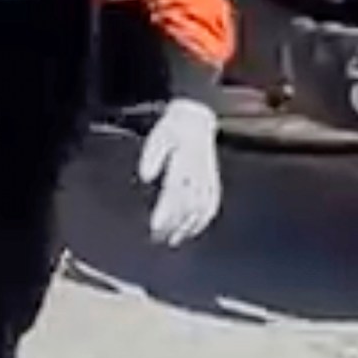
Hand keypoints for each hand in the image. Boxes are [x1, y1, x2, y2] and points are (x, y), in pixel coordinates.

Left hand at [137, 98, 221, 246]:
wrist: (196, 117)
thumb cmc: (173, 128)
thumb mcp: (158, 136)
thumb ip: (151, 156)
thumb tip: (145, 176)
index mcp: (184, 164)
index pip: (175, 194)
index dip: (165, 212)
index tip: (155, 227)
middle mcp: (198, 174)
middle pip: (186, 206)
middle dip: (173, 224)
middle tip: (159, 239)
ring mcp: (207, 178)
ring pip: (200, 208)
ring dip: (188, 226)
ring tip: (175, 240)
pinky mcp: (212, 180)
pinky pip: (212, 203)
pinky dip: (204, 218)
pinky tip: (196, 228)